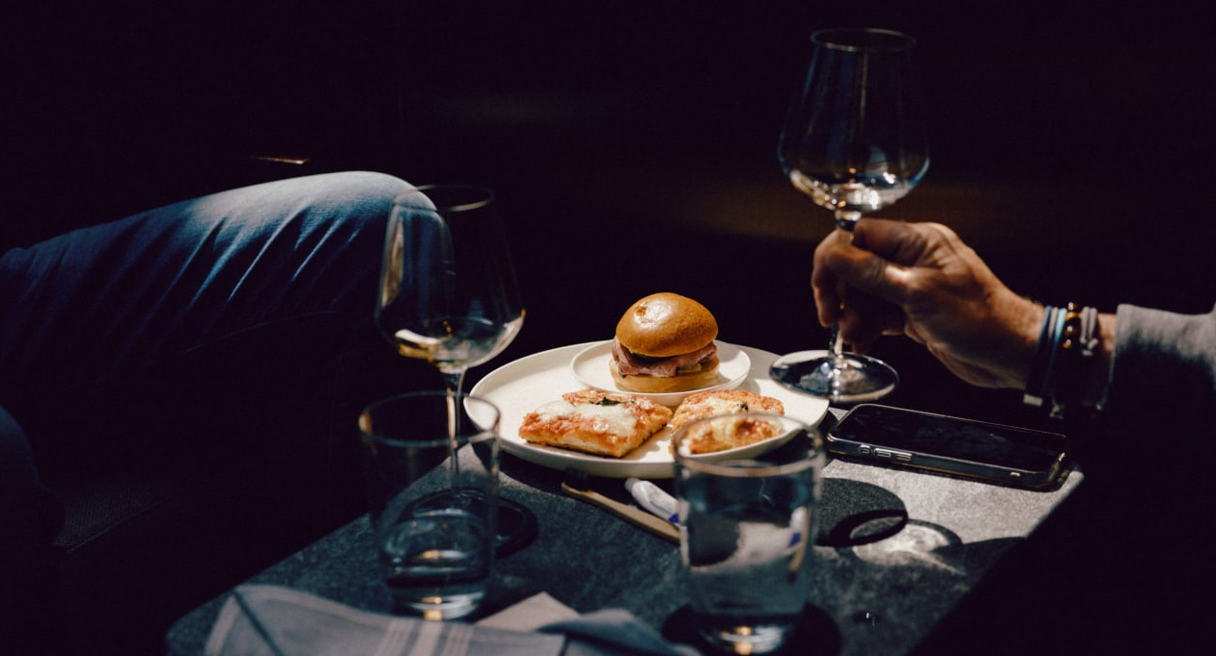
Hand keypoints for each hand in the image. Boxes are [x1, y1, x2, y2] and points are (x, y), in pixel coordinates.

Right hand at [811, 218, 1042, 388]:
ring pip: (864, 295)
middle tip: (830, 316)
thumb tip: (835, 255)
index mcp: (917, 241)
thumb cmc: (979, 318)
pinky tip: (862, 343)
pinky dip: (866, 329)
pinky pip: (877, 315)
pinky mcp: (913, 312)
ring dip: (852, 316)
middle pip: (856, 266)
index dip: (835, 257)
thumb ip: (872, 273)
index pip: (859, 235)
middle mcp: (913, 259)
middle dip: (840, 292)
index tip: (821, 284)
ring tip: (852, 336)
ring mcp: (912, 287)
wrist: (1009, 353)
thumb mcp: (918, 293)